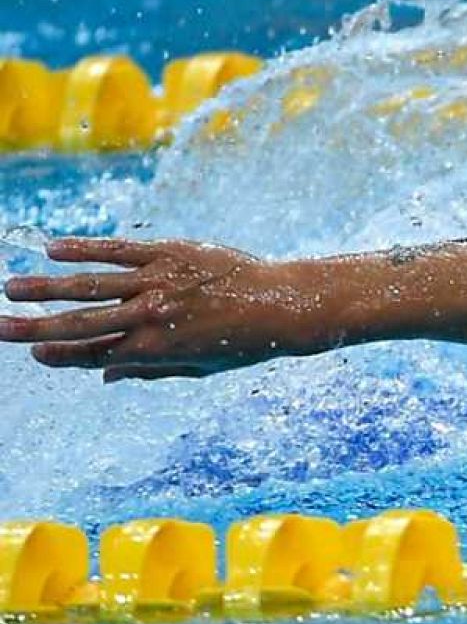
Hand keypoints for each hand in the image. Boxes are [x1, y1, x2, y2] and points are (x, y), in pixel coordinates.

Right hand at [0, 238, 309, 381]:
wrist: (282, 306)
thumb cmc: (243, 343)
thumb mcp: (198, 368)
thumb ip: (148, 370)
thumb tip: (102, 374)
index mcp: (154, 351)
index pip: (93, 354)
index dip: (60, 355)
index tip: (33, 352)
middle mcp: (150, 318)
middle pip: (79, 324)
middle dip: (34, 327)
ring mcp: (157, 283)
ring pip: (89, 286)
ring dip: (45, 288)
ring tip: (10, 288)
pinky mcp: (169, 254)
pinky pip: (118, 251)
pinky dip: (83, 249)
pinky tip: (52, 249)